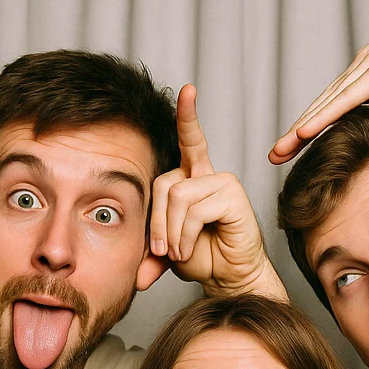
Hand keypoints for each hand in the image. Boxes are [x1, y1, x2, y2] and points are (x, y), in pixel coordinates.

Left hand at [151, 85, 284, 298]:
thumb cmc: (202, 258)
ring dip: (172, 232)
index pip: (188, 140)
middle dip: (157, 221)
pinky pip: (195, 210)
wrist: (228, 278)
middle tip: (161, 250)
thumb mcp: (166, 249)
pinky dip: (185, 236)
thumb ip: (148, 250)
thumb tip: (135, 277)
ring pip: (178, 196)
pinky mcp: (233, 197)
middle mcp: (208, 174)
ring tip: (178, 253)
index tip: (189, 90)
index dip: (187, 116)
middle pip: (165, 182)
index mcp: (192, 177)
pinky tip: (189, 251)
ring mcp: (223, 183)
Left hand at [270, 3, 368, 163]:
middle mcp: (363, 64)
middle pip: (322, 103)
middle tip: (274, 155)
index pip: (333, 104)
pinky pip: (347, 98)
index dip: (311, 127)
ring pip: (327, 102)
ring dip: (301, 128)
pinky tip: (303, 133)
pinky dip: (323, 116)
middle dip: (296, 131)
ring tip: (280, 150)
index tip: (292, 149)